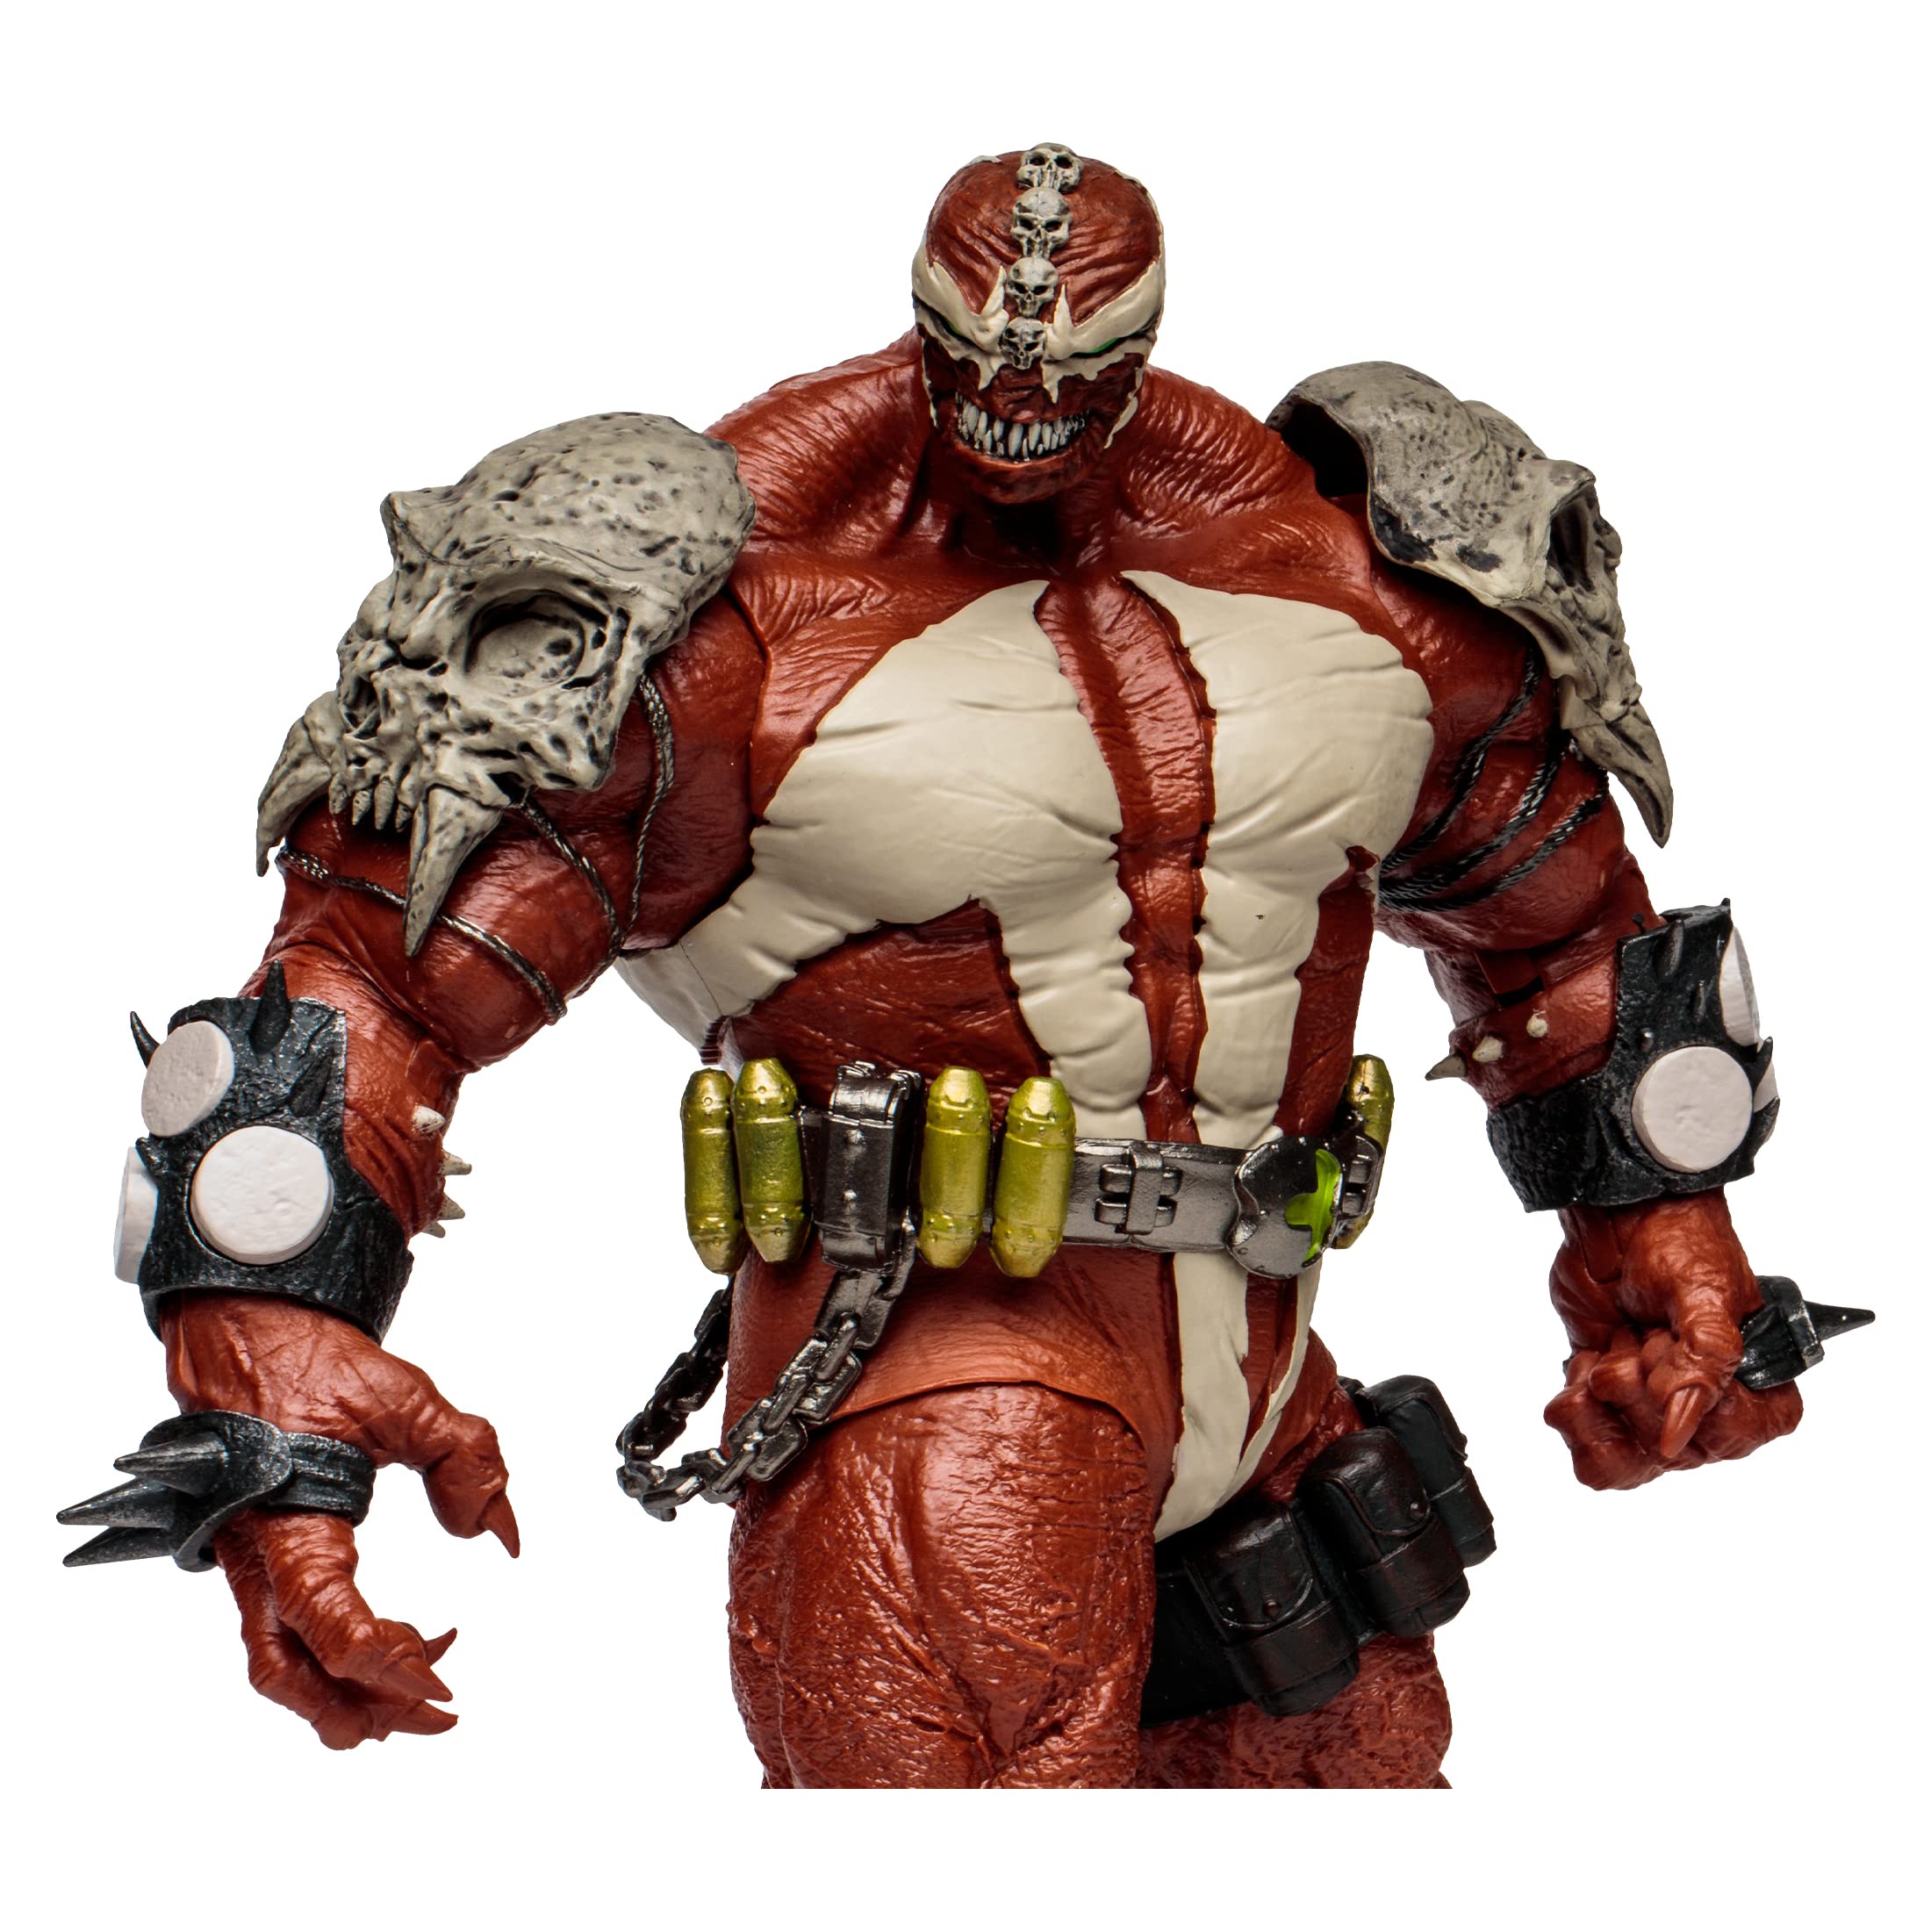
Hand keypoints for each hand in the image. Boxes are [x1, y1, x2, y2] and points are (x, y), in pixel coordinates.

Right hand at [160, 1293, 517, 1747]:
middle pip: (291, 1672)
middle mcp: (256, 1557)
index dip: (387, 1667)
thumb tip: (500, 1532)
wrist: (244, 1326)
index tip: (444, 1682)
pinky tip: (396, 1636)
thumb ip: (467, 1460)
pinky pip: (287, 1626)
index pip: (331, 1626)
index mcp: (288, 1525)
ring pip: (281, 1660)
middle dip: (363, 1707)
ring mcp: (249, 1562)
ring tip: (422, 1680)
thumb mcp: (407, 1400)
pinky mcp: (258, 1556)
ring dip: (347, 1689)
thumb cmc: (313, 1359)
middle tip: (436, 1712)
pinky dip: (338, 1649)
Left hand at [1542, 1194, 1801, 1488]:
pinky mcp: (1606, 1389)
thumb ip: (1706, 1361)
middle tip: (1636, 1340)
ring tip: (1600, 1364)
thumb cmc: (1676, 1238)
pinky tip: (1576, 1377)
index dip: (1694, 1409)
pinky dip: (1574, 1413)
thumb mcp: (1703, 1293)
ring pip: (1628, 1460)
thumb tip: (1682, 1436)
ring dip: (1601, 1416)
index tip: (1667, 1359)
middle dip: (1640, 1395)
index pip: (1735, 1436)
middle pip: (1672, 1453)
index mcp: (1754, 1378)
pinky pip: (1590, 1439)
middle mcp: (1705, 1399)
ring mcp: (1653, 1399)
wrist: (1616, 1212)